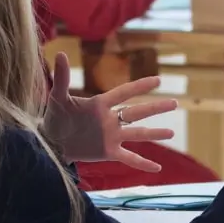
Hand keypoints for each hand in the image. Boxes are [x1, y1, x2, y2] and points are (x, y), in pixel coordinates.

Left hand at [43, 52, 177, 170]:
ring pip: (138, 134)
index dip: (140, 87)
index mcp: (101, 105)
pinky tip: (157, 168)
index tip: (158, 81)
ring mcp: (111, 137)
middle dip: (155, 108)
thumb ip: (61, 77)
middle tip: (174, 103)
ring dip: (154, 133)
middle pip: (137, 112)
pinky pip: (129, 158)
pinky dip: (143, 163)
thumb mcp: (57, 97)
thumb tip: (60, 53)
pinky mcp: (108, 152)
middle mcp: (110, 120)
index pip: (124, 93)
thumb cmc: (54, 117)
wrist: (49, 141)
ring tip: (171, 133)